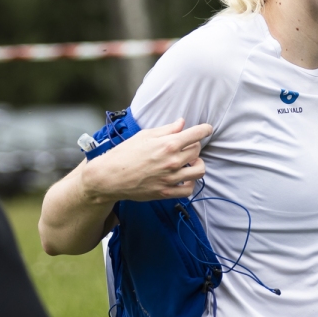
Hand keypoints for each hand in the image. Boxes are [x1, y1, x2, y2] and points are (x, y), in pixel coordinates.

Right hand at [79, 118, 211, 203]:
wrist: (110, 177)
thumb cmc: (124, 154)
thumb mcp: (144, 136)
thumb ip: (166, 130)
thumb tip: (181, 123)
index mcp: (168, 144)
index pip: (196, 134)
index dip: (205, 129)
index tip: (207, 129)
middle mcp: (172, 162)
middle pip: (197, 151)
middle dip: (194, 146)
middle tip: (185, 146)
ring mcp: (170, 179)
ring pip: (199, 170)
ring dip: (197, 164)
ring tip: (188, 162)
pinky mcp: (166, 192)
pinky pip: (189, 189)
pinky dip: (190, 183)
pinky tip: (184, 177)